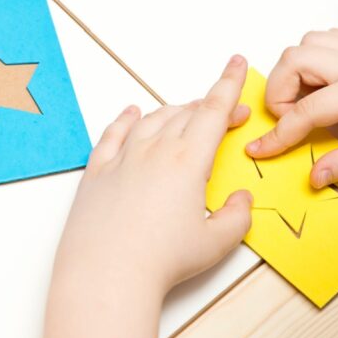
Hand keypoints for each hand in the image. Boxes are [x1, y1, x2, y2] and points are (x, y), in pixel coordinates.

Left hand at [55, 55, 253, 296]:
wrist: (106, 274)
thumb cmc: (161, 262)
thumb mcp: (215, 243)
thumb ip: (236, 217)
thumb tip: (240, 200)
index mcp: (187, 161)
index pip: (213, 111)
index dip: (228, 85)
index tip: (237, 64)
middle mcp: (153, 150)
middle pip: (185, 114)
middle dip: (209, 107)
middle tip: (227, 112)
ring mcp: (121, 159)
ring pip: (151, 120)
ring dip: (173, 112)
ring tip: (186, 114)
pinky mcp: (96, 173)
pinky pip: (112, 135)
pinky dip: (125, 120)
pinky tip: (131, 114)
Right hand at [245, 29, 337, 186]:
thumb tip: (316, 174)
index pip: (307, 110)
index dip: (278, 133)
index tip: (260, 148)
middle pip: (295, 59)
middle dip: (278, 91)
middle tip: (289, 119)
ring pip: (306, 43)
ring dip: (295, 72)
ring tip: (307, 101)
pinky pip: (325, 38)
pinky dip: (313, 59)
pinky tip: (324, 83)